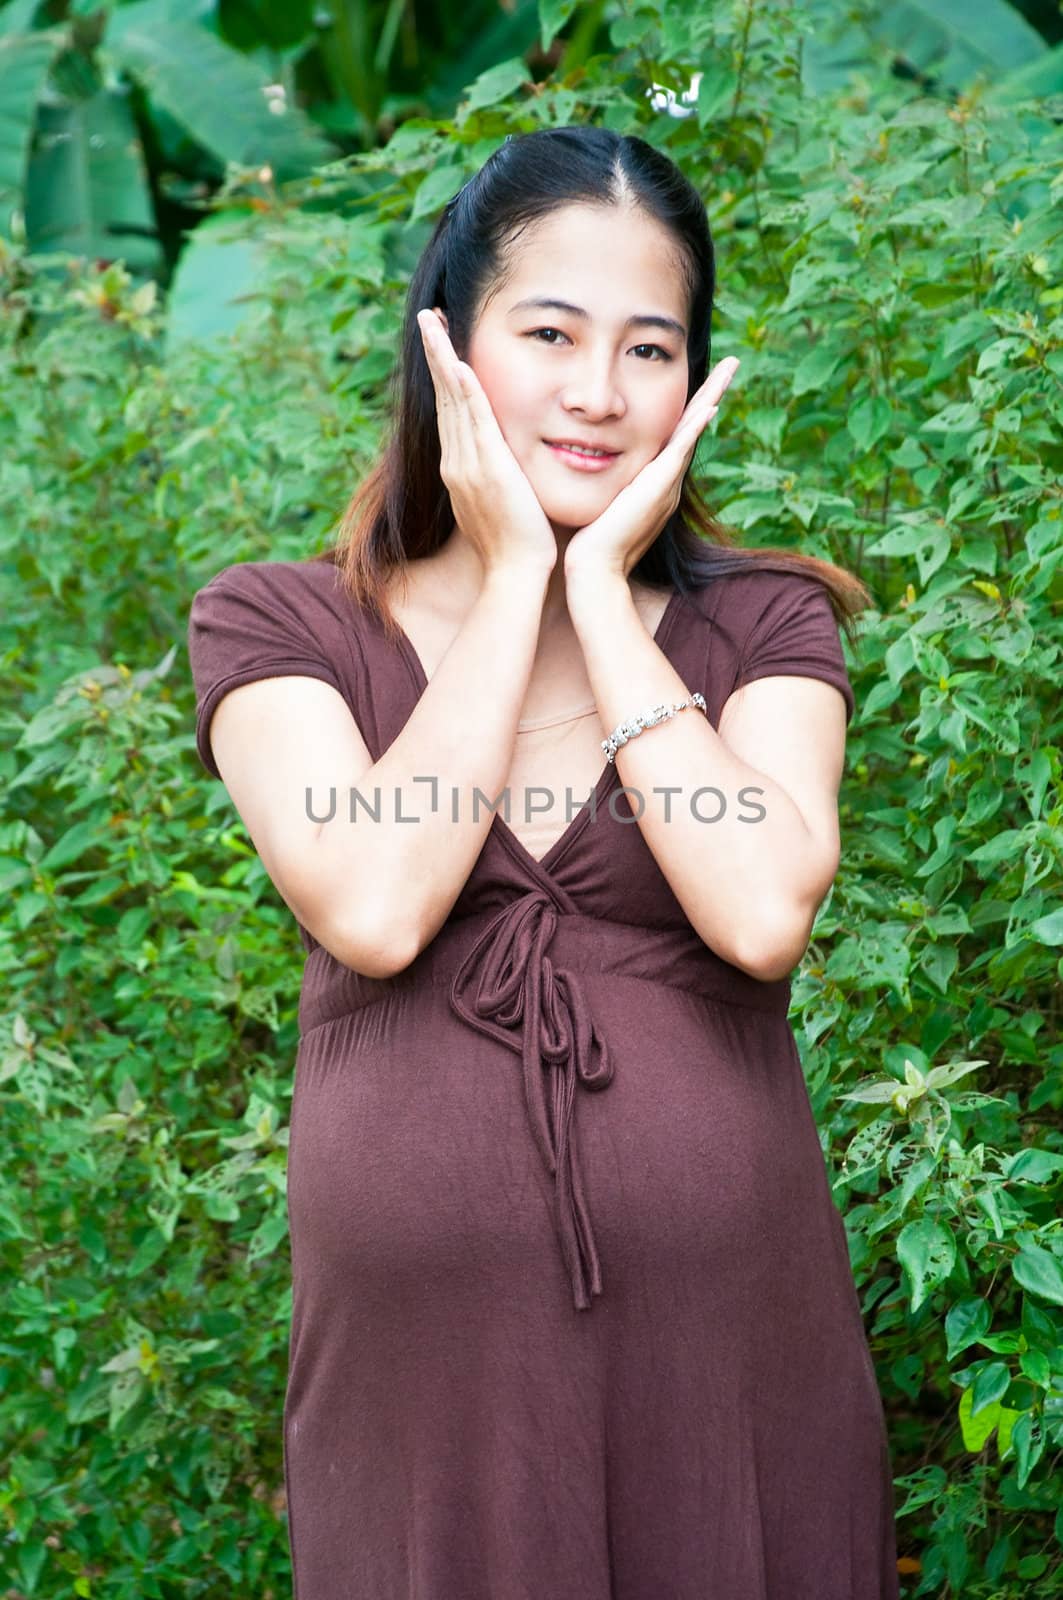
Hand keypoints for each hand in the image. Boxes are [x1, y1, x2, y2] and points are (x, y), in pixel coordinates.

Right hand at [416, 308, 557, 577]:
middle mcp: (457, 462)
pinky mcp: (488, 469)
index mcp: (462, 469)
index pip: (452, 411)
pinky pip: (475, 423)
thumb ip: (502, 479)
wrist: (516, 576)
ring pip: (453, 401)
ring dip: (444, 358)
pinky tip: (461, 363)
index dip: (446, 375)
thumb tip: (507, 467)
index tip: (442, 343)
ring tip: (434, 322)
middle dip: (436, 354)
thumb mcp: (504, 504)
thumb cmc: (519, 547)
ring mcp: (469, 465)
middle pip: (444, 397)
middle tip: (429, 316)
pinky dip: (465, 392)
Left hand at [562, 356, 740, 583]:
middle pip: (693, 426)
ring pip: (693, 431)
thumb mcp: (602, 500)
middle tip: (731, 363)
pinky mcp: (658, 488)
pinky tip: (709, 406)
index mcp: (655, 481)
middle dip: (712, 392)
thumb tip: (588, 460)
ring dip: (712, 397)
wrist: (594, 569)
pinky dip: (695, 428)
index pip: (676, 434)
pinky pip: (681, 450)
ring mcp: (667, 484)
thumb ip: (607, 481)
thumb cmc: (589, 541)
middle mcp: (668, 480)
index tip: (704, 382)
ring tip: (729, 369)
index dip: (691, 407)